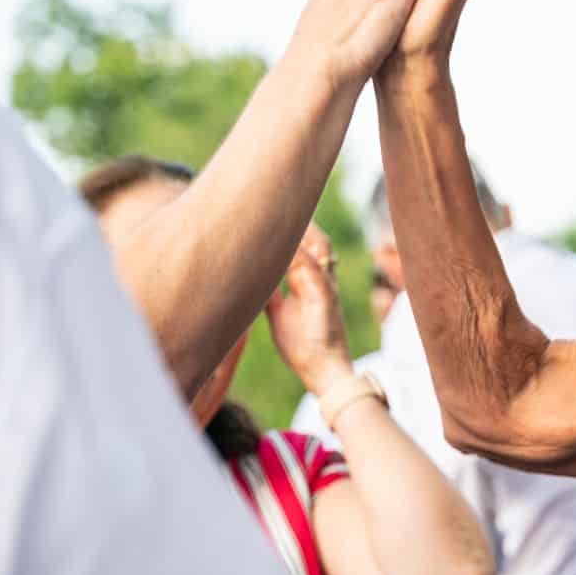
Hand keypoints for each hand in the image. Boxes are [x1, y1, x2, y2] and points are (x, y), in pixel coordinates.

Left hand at [264, 226, 352, 394]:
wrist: (324, 371)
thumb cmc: (304, 346)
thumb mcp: (279, 316)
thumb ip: (269, 296)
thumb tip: (249, 281)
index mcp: (310, 281)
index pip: (299, 245)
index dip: (286, 229)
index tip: (263, 213)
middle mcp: (321, 279)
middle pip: (310, 238)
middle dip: (296, 221)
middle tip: (266, 203)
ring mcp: (325, 285)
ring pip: (314, 245)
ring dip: (298, 230)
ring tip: (272, 212)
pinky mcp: (325, 294)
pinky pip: (311, 264)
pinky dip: (297, 250)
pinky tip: (281, 241)